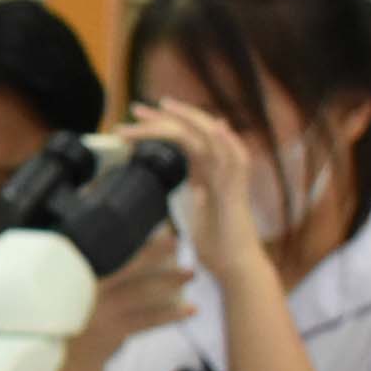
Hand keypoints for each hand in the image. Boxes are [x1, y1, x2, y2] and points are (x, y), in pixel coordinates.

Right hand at [74, 225, 193, 357]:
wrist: (76, 354)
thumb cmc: (90, 313)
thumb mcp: (90, 288)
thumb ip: (110, 268)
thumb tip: (149, 241)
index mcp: (84, 275)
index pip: (112, 251)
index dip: (137, 242)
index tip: (161, 231)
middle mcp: (90, 290)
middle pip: (126, 266)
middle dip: (154, 252)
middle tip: (178, 242)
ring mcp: (102, 311)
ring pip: (140, 292)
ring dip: (170, 281)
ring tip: (191, 274)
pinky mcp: (114, 331)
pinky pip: (148, 320)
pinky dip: (171, 314)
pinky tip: (191, 310)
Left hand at [128, 98, 271, 284]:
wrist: (235, 266)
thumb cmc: (216, 244)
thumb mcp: (195, 212)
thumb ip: (189, 194)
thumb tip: (180, 183)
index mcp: (208, 170)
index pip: (183, 138)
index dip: (159, 126)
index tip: (132, 121)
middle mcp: (220, 167)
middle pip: (193, 131)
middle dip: (164, 117)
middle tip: (135, 108)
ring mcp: (231, 177)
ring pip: (211, 137)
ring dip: (187, 119)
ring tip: (163, 105)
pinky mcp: (238, 192)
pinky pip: (236, 160)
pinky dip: (227, 142)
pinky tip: (216, 127)